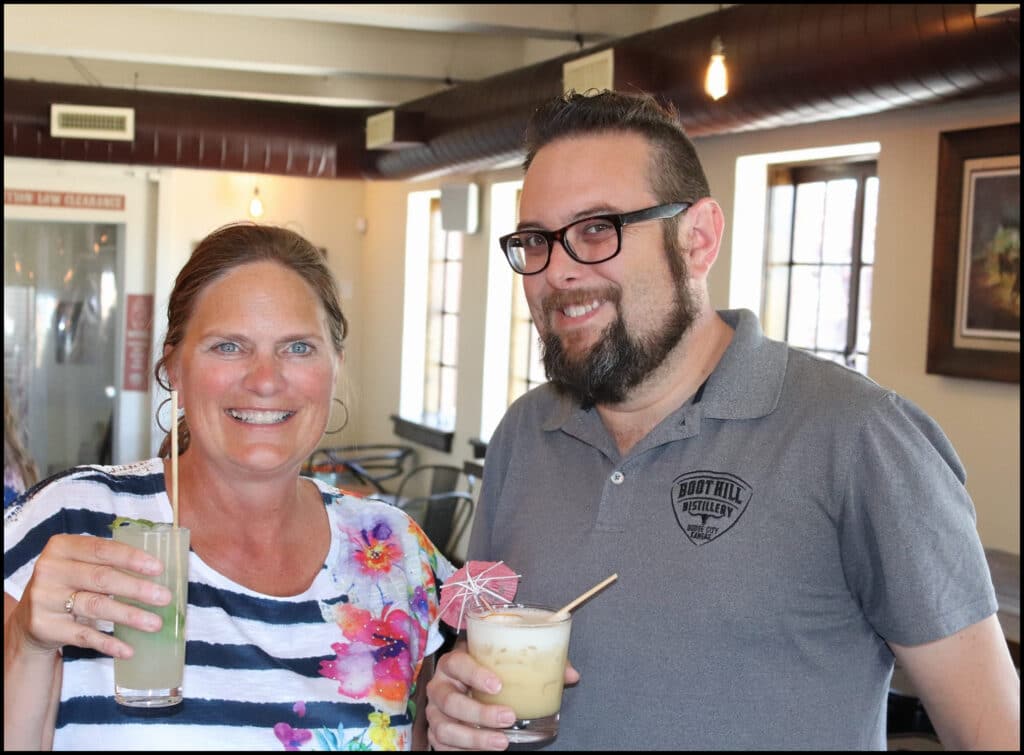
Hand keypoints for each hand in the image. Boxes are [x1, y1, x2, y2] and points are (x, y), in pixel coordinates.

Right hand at [6, 533, 171, 658]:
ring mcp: (45, 599)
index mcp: (61, 547)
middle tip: (164, 597)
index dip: (132, 558)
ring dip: (129, 616)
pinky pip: (83, 636)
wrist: (30, 617)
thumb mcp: (79, 564)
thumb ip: (107, 562)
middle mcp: (50, 570)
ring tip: (155, 623)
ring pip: (96, 606)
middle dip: (137, 589)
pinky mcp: (45, 627)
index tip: (158, 569)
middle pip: (102, 578)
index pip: (102, 549)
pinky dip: (108, 643)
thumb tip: (156, 573)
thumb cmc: (68, 584)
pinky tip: (128, 649)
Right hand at [425, 640, 580, 750]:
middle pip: (451, 701)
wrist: (464, 685)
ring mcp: (435, 712)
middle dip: (480, 713)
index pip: (458, 663)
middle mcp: (440, 686)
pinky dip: (465, 752)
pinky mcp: (436, 733)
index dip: (475, 674)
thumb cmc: (487, 671)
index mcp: (454, 662)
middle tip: (508, 717)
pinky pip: (443, 747)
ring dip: (474, 738)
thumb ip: (537, 664)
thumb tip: (570, 675)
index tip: (498, 685)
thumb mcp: (505, 663)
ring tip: (502, 742)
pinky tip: (486, 752)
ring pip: (446, 728)